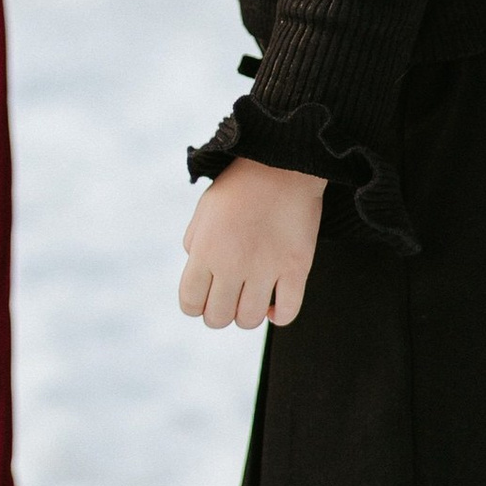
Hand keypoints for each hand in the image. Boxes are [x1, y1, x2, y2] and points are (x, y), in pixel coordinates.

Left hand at [179, 159, 325, 331]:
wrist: (282, 164)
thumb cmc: (241, 185)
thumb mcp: (204, 210)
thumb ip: (195, 244)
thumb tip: (198, 274)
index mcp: (206, 251)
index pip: (190, 304)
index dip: (194, 306)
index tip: (204, 297)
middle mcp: (232, 265)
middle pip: (217, 318)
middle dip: (218, 313)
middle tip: (228, 298)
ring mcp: (266, 268)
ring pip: (249, 321)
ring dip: (247, 315)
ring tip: (251, 297)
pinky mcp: (296, 269)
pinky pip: (287, 312)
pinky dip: (279, 316)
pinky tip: (275, 305)